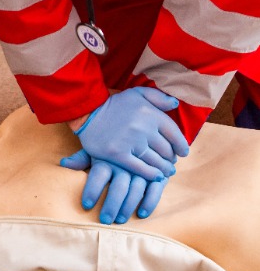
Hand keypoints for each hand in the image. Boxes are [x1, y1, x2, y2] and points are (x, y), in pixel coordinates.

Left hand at [60, 149, 167, 223]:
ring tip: (119, 220)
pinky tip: (141, 213)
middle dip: (111, 205)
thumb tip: (63, 163)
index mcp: (109, 156)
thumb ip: (82, 157)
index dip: (92, 190)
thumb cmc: (114, 144)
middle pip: (118, 186)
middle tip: (104, 220)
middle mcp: (127, 162)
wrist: (145, 130)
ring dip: (128, 207)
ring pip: (136, 190)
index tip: (86, 205)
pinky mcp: (158, 172)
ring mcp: (144, 167)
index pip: (98, 175)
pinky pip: (155, 189)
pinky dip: (149, 202)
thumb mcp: (98, 148)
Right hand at [66, 87, 188, 180]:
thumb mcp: (137, 93)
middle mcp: (143, 128)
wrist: (87, 112)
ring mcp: (130, 142)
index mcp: (151, 114)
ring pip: (155, 160)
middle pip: (166, 150)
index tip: (182, 153)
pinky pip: (140, 168)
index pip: (175, 134)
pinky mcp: (118, 154)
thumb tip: (175, 104)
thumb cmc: (114, 104)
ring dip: (163, 168)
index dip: (181, 146)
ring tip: (166, 171)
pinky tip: (156, 177)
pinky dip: (150, 174)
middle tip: (171, 162)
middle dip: (171, 158)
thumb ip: (158, 97)